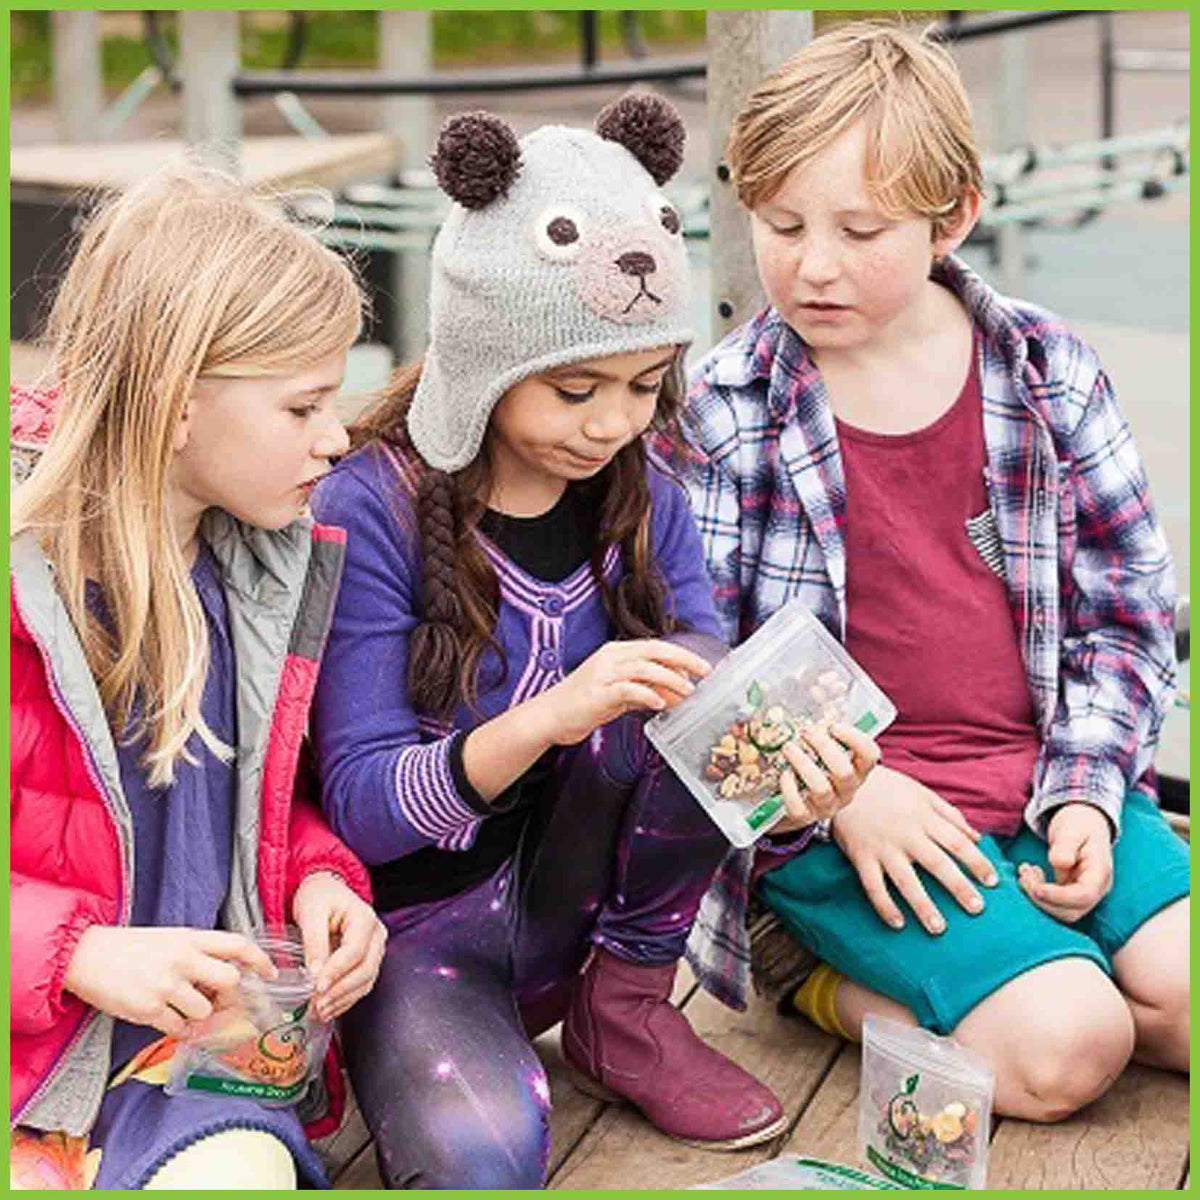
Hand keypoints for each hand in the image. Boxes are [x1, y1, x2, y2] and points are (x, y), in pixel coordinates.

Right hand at [62, 926, 276, 1036]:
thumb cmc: (131, 947)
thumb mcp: (171, 938)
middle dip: (229, 994)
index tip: (271, 973)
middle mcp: (183, 959)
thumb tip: (228, 976)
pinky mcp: (149, 1009)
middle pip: (229, 981)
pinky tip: (168, 1018)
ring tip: (182, 1006)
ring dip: (200, 1014)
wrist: (86, 955)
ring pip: (205, 1010)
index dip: (260, 959)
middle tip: (219, 1000)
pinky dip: (179, 1027)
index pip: (237, 944)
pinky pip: (180, 1027)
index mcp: (190, 938)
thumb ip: (199, 953)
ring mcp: (166, 985)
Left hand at [292, 872, 386, 1020]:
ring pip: (366, 980)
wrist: (325, 891)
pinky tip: (329, 1008)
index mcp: (365, 918)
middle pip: (365, 969)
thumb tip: (314, 974)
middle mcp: (376, 934)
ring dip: (343, 999)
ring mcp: (375, 949)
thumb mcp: (311, 912)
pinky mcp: (367, 960)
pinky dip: (346, 999)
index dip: (337, 971)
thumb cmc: (319, 897)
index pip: (355, 951)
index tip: (317, 987)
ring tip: (320, 1011)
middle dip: (341, 991)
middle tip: (317, 1005)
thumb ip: (314, 941)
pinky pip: (361, 984)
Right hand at [538, 639, 712, 745]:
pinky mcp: (598, 692)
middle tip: (705, 671)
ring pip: (645, 668)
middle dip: (684, 660)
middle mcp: (611, 657)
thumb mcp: (620, 695)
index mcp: (617, 652)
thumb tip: (676, 693)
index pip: (656, 647)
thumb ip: (646, 691)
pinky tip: (660, 704)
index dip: (681, 655)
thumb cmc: (584, 704)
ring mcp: (603, 673)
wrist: (549, 716)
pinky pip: (628, 689)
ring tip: (687, 692)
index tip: (702, 667)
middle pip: (655, 650)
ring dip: (670, 679)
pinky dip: (647, 695)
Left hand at [772, 721, 880, 831]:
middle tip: (805, 732)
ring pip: (821, 788)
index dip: (856, 740)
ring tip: (788, 747)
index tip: (834, 726)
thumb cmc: (816, 762)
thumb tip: (818, 686)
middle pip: (844, 772)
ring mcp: (827, 805)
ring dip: (803, 764)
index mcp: (857, 769)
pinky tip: (784, 773)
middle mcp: (846, 789)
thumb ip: (824, 713)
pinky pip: (799, 808)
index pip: (870, 756)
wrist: (799, 798)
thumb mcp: (824, 742)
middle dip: (824, 749)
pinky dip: (789, 789)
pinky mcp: (805, 817)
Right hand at [830, 765, 998, 933]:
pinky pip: (873, 885)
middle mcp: (906, 834)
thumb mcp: (921, 793)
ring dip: (923, 905)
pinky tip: (898, 924)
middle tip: (977, 909)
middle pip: (936, 863)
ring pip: (905, 880)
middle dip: (958, 887)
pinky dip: (884, 906)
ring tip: (938, 928)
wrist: (844, 780)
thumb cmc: (887, 788)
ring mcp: (882, 847)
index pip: (956, 842)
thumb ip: (949, 814)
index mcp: (924, 817)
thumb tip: (976, 838)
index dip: (976, 862)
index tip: (993, 882)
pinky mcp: (861, 856)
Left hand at [1018, 803, 1113, 922]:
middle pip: (1071, 912)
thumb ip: (1065, 846)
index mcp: (1100, 872)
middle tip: (1024, 875)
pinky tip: (1029, 874)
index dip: (1058, 897)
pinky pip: (1054, 904)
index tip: (1036, 888)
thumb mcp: (1071, 829)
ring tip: (1025, 871)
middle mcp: (1095, 889)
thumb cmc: (1078, 824)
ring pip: (1061, 912)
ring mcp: (1083, 894)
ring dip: (1037, 897)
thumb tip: (1060, 863)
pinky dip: (1037, 893)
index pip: (1084, 896)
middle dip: (1043, 899)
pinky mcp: (1070, 894)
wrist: (1083, 823)